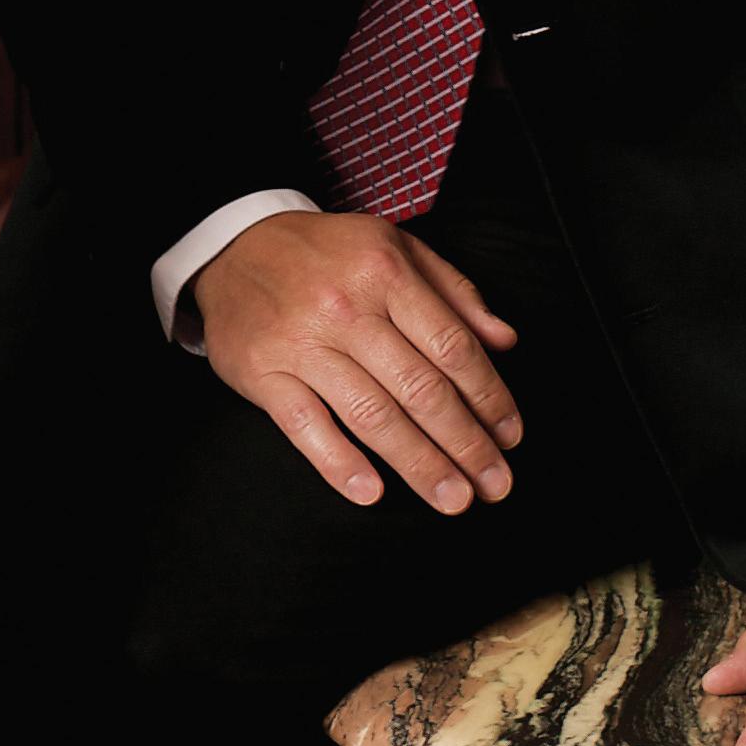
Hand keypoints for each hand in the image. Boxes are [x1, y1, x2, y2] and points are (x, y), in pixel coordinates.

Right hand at [187, 210, 521, 513]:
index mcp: (386, 272)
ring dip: (418, 463)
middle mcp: (346, 307)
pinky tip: (371, 492)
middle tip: (494, 484)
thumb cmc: (326, 254)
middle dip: (465, 443)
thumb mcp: (396, 247)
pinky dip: (338, 461)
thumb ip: (455, 291)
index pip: (451, 346)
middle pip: (419, 388)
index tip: (510, 435)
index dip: (488, 396)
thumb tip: (506, 341)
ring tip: (453, 498)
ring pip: (371, 414)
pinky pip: (305, 425)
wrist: (235, 247)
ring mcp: (302, 342)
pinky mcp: (263, 372)